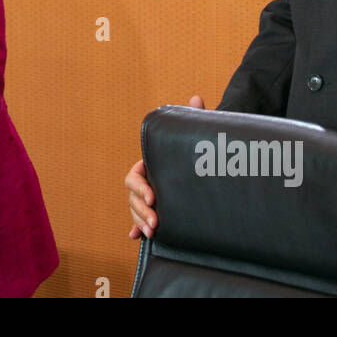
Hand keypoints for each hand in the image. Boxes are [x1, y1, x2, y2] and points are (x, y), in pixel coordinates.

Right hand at [127, 95, 203, 239]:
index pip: (134, 176)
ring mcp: (149, 198)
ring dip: (140, 221)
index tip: (154, 196)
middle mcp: (146, 182)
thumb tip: (196, 98)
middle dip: (140, 210)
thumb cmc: (195, 152)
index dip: (140, 187)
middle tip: (156, 221)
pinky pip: (140, 221)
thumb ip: (193, 118)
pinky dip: (137, 229)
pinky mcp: (156, 211)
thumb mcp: (193, 137)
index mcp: (149, 164)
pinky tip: (137, 237)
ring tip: (154, 231)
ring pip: (135, 210)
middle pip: (132, 197)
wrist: (205, 173)